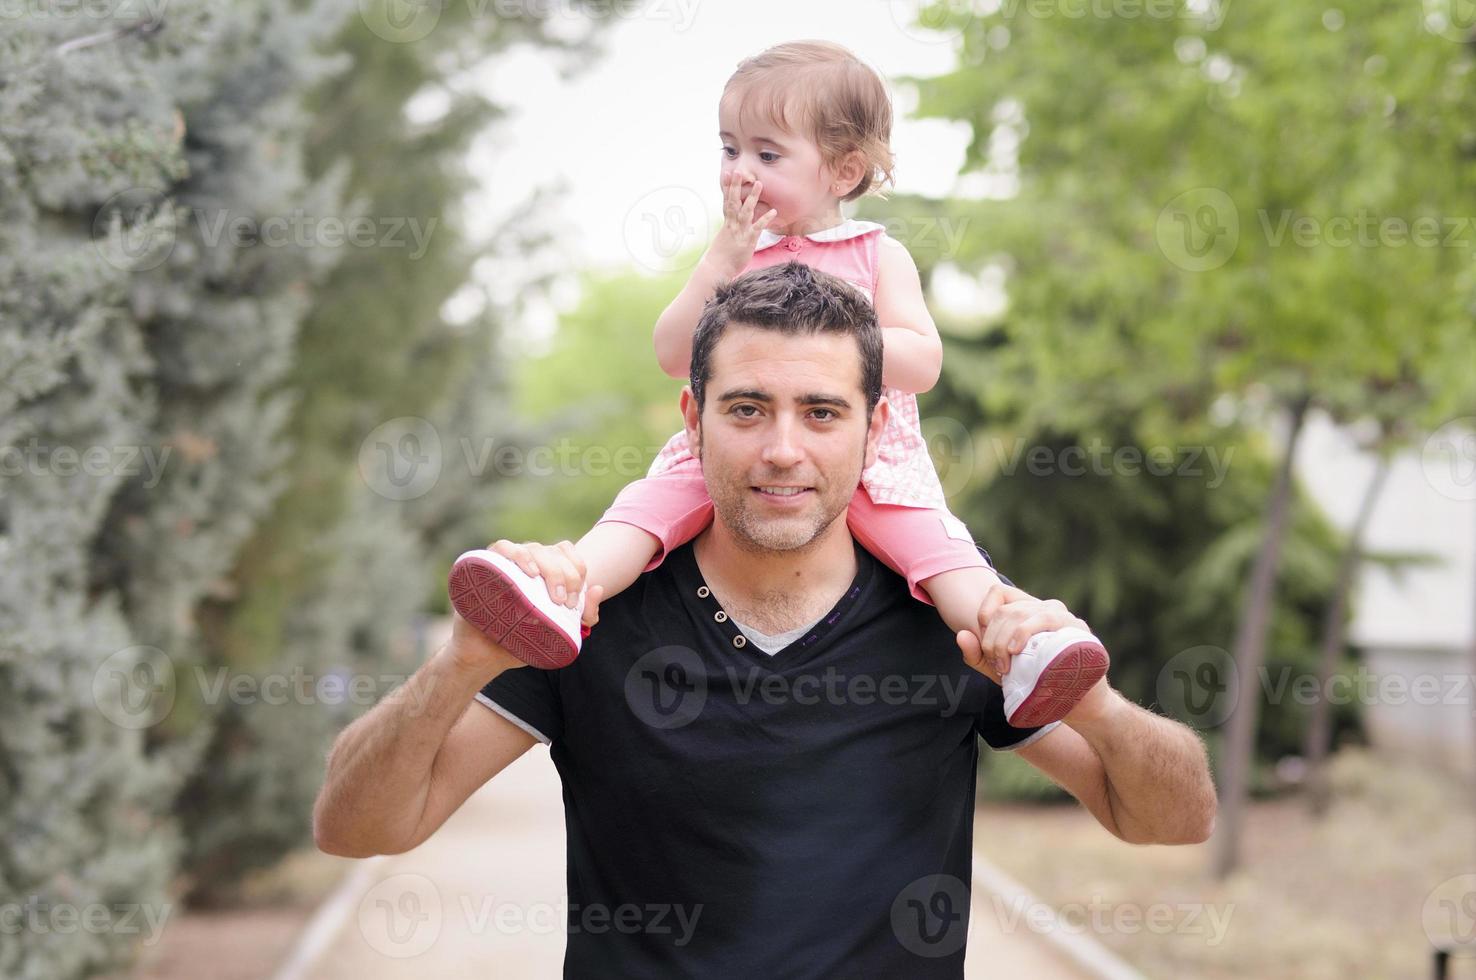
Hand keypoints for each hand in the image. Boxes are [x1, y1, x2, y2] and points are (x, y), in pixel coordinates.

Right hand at [446, 539, 604, 674]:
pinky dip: (518, 554)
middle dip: (566, 576)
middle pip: (555, 552)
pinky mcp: (488, 563)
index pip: (572, 558)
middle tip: (563, 603)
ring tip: (550, 594)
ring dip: (547, 567)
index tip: (573, 603)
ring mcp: (510, 560)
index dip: (578, 575)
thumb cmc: (526, 637)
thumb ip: (585, 613)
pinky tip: (529, 572)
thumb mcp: (562, 629)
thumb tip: (598, 588)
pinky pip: (503, 546)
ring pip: (534, 548)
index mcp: (550, 569)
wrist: (489, 653)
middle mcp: (532, 560)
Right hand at [704, 170, 777, 278]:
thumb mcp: (725, 239)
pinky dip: (765, 219)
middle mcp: (731, 225)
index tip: (728, 174)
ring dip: (752, 197)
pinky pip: (757, 228)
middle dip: (735, 186)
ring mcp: (739, 231)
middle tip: (738, 171)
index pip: (726, 201)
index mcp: (726, 223)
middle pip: (733, 201)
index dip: (727, 187)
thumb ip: (731, 229)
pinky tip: (773, 211)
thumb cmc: (721, 257)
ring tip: (759, 184)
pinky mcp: (747, 241)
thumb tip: (734, 224)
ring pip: (745, 211)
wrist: (716, 269)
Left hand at [954, 583, 1089, 680]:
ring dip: (1004, 641)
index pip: (999, 593)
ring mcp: (1062, 615)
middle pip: (1006, 610)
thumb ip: (978, 655)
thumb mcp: (1001, 670)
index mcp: (1029, 611)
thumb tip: (960, 635)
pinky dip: (1025, 632)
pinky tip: (1017, 651)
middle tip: (996, 667)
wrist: (1077, 704)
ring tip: (1005, 666)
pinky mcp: (1076, 627)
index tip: (984, 644)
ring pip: (1021, 613)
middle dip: (992, 640)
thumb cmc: (1039, 683)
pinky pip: (1046, 618)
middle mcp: (1045, 607)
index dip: (985, 613)